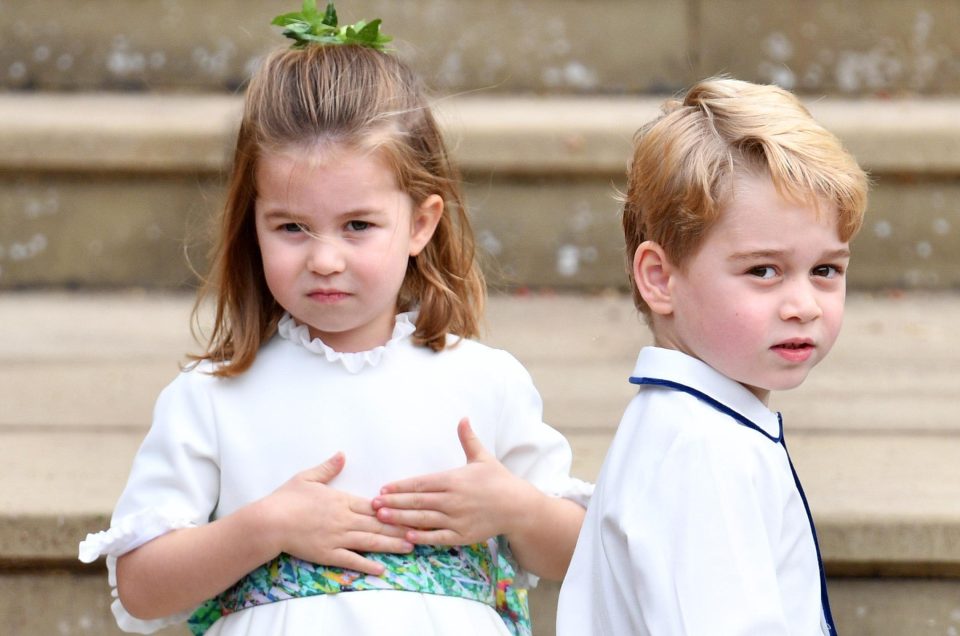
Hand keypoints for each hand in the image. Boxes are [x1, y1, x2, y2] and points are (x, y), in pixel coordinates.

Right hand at [260, 452, 413, 574]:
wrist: (269, 522)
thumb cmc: (286, 498)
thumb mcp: (307, 477)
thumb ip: (328, 467)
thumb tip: (342, 454)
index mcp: (342, 500)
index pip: (374, 506)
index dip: (394, 509)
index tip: (411, 509)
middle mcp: (345, 519)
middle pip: (378, 524)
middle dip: (401, 527)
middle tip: (422, 529)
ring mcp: (338, 538)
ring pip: (371, 542)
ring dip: (392, 545)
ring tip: (410, 547)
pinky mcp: (329, 554)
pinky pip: (352, 560)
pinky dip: (368, 565)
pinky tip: (382, 569)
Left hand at [373, 419, 539, 545]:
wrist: (518, 506)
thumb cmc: (498, 480)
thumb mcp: (482, 457)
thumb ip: (468, 439)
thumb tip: (463, 417)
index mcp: (454, 479)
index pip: (421, 483)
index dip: (401, 486)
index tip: (384, 488)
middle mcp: (453, 499)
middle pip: (417, 501)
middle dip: (393, 503)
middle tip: (373, 504)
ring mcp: (457, 519)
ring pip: (423, 519)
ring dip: (400, 519)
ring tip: (382, 518)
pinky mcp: (462, 535)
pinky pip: (437, 537)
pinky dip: (421, 537)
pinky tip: (406, 536)